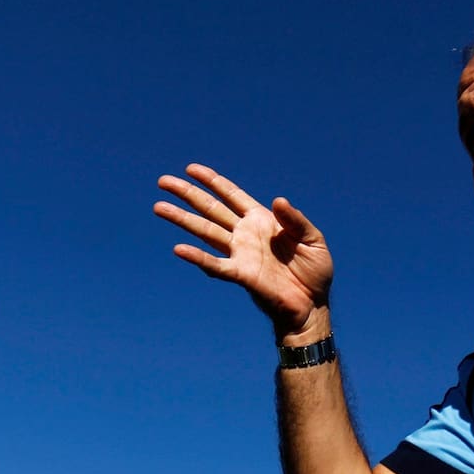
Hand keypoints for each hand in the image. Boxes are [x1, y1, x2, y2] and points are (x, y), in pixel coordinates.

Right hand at [154, 164, 333, 339]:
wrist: (313, 304)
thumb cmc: (315, 271)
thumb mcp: (313, 239)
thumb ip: (295, 220)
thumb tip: (277, 200)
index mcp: (262, 220)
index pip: (232, 195)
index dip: (212, 181)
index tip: (191, 169)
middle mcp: (246, 234)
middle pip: (211, 209)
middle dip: (187, 194)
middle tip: (163, 181)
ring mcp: (240, 254)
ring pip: (205, 231)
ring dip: (182, 219)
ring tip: (159, 207)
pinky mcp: (241, 275)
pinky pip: (215, 265)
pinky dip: (197, 257)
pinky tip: (179, 249)